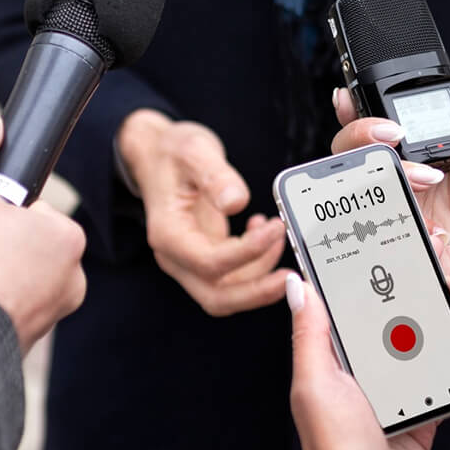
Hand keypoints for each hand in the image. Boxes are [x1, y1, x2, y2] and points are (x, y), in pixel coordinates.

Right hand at [117, 109, 287, 315]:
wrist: (156, 154)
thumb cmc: (173, 152)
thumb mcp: (194, 151)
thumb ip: (215, 176)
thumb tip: (237, 203)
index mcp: (168, 234)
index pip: (209, 262)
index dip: (247, 252)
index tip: (276, 227)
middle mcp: (175, 257)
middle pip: (216, 298)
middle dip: (257, 292)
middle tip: (292, 276)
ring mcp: (190, 262)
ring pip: (229, 293)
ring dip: (262, 275)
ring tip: (278, 233)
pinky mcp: (206, 258)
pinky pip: (235, 277)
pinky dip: (257, 263)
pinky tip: (264, 229)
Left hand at [286, 270, 449, 449]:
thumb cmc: (333, 445)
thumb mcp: (316, 382)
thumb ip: (311, 333)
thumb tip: (296, 283)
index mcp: (337, 355)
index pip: (363, 302)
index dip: (387, 274)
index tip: (415, 250)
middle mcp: (367, 366)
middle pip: (407, 317)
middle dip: (438, 298)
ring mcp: (398, 388)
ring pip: (435, 344)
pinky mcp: (425, 412)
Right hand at [330, 93, 449, 311]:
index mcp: (418, 166)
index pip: (378, 135)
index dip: (361, 118)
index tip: (372, 112)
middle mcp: (398, 192)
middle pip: (352, 159)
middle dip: (361, 141)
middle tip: (395, 139)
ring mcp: (394, 224)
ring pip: (360, 202)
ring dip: (387, 187)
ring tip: (430, 189)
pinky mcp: (401, 256)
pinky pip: (387, 250)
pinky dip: (416, 244)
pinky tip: (442, 242)